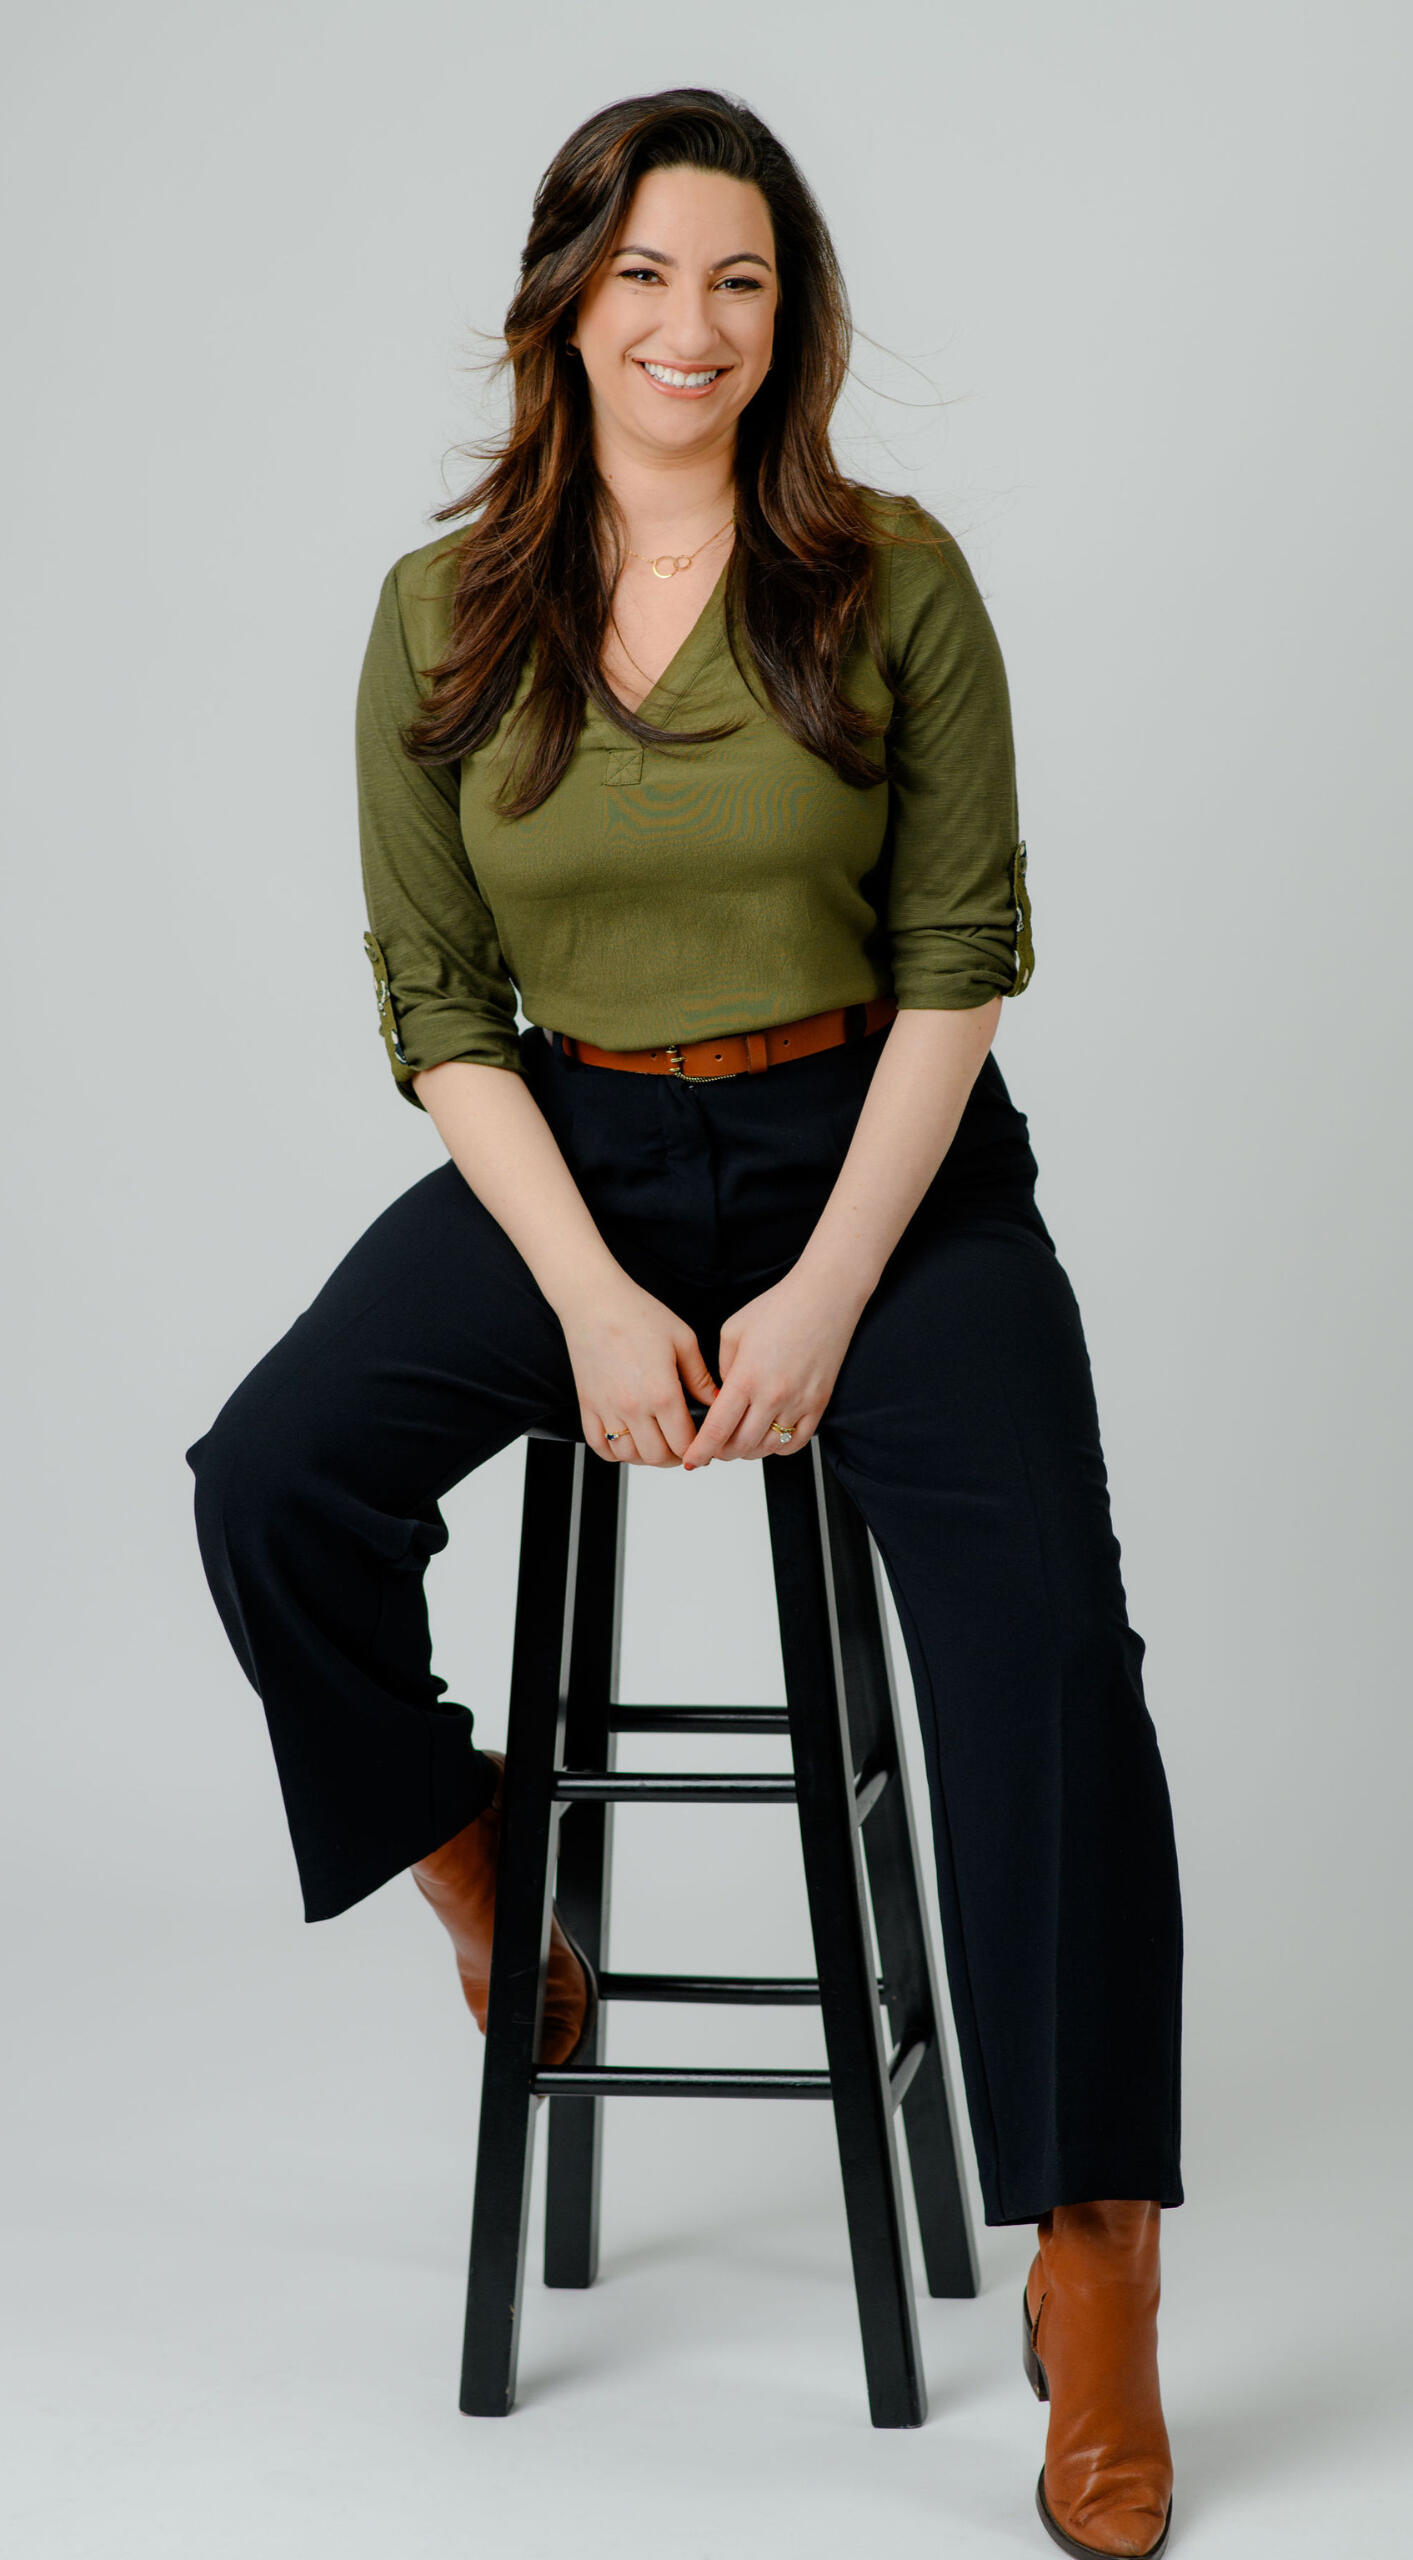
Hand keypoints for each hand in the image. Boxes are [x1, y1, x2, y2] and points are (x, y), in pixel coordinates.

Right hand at [559, 1271, 720, 1465]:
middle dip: (676, 1456)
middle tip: (685, 1446)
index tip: (703, 1444)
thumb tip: (717, 1403)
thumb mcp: (683, 1340)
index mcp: (662, 1392)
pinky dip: (616, 1452)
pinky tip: (629, 1442)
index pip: (684, 1443)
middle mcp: (633, 1407)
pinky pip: (600, 1446)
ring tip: (659, 1443)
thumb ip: (701, 1378)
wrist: (595, 1301)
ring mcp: (606, 1409)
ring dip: (647, 1456)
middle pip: (658, 1456)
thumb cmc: (638, 1313)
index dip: (698, 1449)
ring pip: (629, 1456)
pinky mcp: (587, 1405)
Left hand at [679, 1266, 862, 1465]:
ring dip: (749, 1451)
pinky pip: (797, 1442)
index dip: (701, 1450)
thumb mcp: (732, 1332)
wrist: (824, 1297)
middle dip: (721, 1453)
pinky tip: (768, 1438)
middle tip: (713, 1448)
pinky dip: (779, 1448)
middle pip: (741, 1446)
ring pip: (768, 1448)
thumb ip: (722, 1370)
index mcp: (746, 1378)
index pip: (717, 1430)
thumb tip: (723, 1397)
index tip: (692, 1459)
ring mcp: (799, 1402)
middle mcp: (773, 1396)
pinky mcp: (819, 1404)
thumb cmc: (780, 1307)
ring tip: (739, 1442)